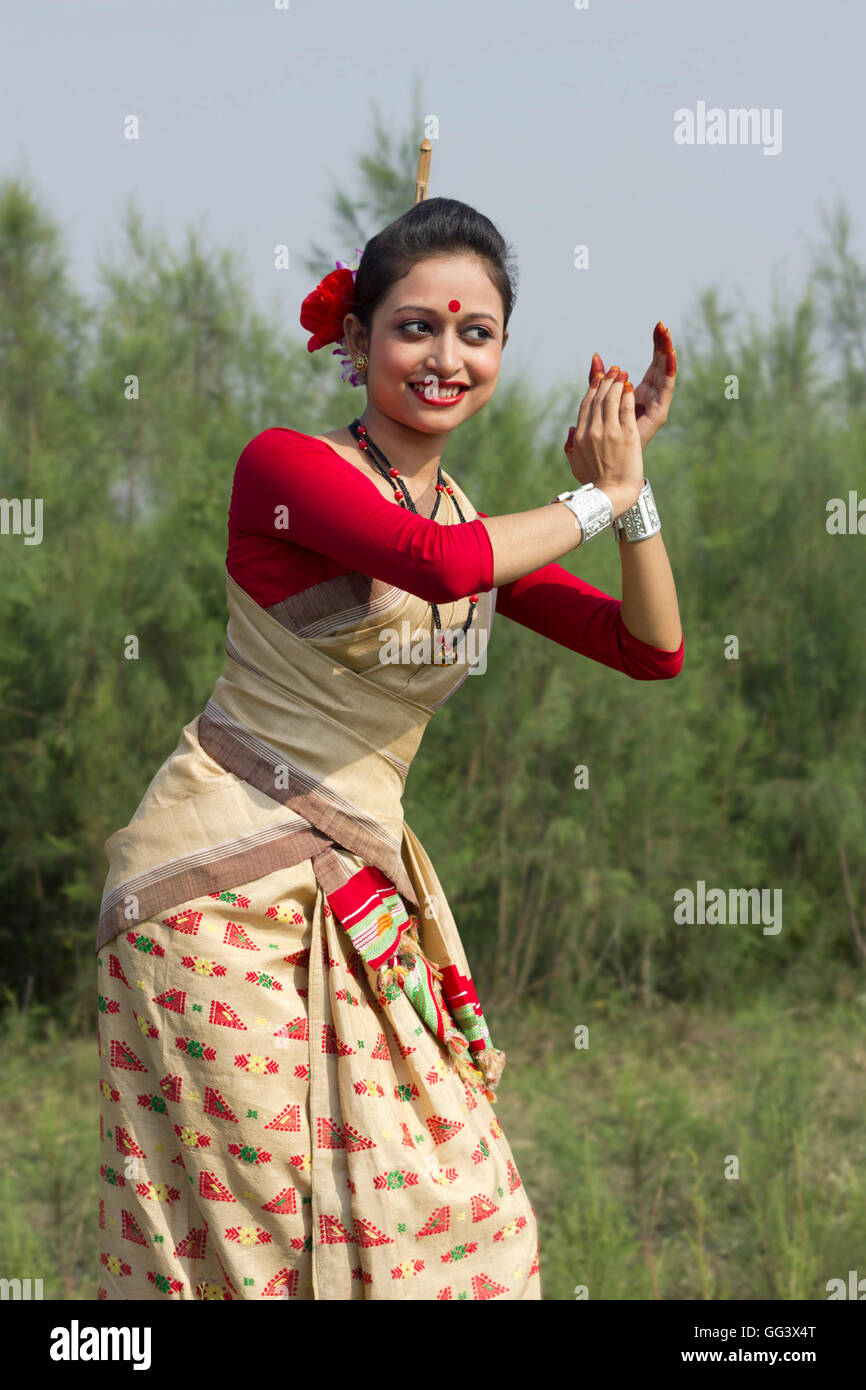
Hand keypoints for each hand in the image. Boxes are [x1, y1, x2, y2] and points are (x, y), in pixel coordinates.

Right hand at [563, 363, 643, 514]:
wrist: (610, 494)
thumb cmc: (594, 484)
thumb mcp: (576, 465)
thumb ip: (571, 446)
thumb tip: (570, 430)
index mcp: (581, 436)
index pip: (586, 406)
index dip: (593, 389)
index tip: (599, 379)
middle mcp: (593, 431)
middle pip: (598, 399)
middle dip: (606, 381)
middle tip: (614, 369)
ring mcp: (610, 432)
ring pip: (612, 400)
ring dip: (617, 383)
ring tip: (622, 373)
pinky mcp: (627, 435)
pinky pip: (626, 409)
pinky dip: (626, 395)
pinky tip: (629, 386)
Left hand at [564, 322, 676, 458]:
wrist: (613, 477)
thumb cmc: (605, 447)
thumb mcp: (598, 407)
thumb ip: (598, 382)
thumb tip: (596, 358)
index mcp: (640, 396)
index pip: (652, 365)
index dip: (656, 347)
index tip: (658, 326)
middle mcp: (651, 400)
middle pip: (660, 366)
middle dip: (662, 345)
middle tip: (663, 325)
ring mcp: (656, 407)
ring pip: (664, 374)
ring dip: (666, 353)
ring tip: (667, 334)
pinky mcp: (658, 414)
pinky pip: (665, 388)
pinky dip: (668, 370)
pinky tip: (670, 354)